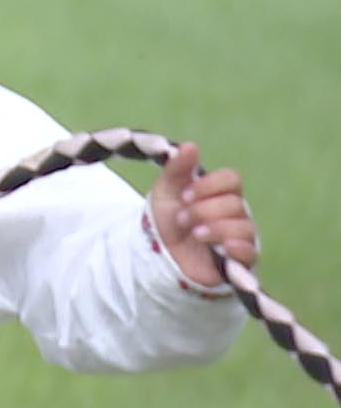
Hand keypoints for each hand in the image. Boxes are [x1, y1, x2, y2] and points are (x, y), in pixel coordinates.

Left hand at [148, 141, 258, 285]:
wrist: (156, 254)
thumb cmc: (165, 220)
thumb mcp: (166, 191)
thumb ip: (178, 168)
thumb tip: (191, 146)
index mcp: (221, 193)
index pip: (232, 179)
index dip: (209, 185)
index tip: (184, 195)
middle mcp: (235, 213)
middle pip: (235, 203)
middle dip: (203, 210)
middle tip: (182, 219)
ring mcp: (239, 237)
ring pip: (244, 226)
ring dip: (215, 228)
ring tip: (194, 234)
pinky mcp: (239, 262)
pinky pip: (251, 252)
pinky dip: (237, 247)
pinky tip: (221, 247)